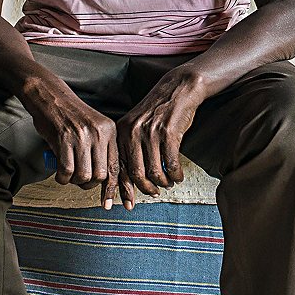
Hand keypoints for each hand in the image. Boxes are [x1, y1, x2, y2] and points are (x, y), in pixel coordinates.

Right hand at [21, 84, 119, 209]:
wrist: (50, 97)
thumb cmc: (70, 116)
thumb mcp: (94, 128)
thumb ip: (101, 149)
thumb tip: (104, 180)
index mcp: (110, 131)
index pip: (117, 166)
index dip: (112, 188)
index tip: (107, 203)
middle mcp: (100, 134)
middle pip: (101, 175)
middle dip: (89, 184)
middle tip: (79, 180)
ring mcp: (82, 136)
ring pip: (84, 175)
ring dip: (74, 181)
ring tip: (68, 175)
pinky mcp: (64, 139)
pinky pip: (66, 171)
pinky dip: (62, 178)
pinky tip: (58, 174)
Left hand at [115, 68, 205, 209]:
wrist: (178, 89)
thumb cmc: (158, 112)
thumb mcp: (137, 125)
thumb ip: (130, 148)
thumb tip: (128, 180)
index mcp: (121, 132)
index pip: (116, 167)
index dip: (117, 190)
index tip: (118, 205)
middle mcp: (133, 133)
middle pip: (136, 173)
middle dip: (145, 189)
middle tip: (153, 193)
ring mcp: (150, 133)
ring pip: (155, 171)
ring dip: (163, 183)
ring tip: (168, 184)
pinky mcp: (169, 133)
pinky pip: (171, 164)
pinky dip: (175, 175)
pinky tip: (178, 177)